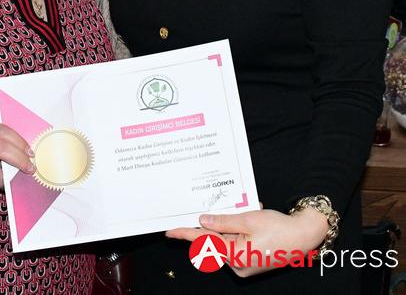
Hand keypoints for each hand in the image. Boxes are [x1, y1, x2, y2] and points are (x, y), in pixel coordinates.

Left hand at [167, 207, 327, 276]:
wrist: (304, 236)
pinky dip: (240, 231)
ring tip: (251, 212)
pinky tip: (253, 218)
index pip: (203, 242)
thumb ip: (223, 220)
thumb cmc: (278, 227)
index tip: (170, 231)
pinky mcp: (251, 261)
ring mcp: (245, 265)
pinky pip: (237, 244)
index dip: (186, 234)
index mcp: (235, 255)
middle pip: (216, 240)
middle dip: (218, 223)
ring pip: (227, 240)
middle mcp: (238, 265)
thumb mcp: (248, 218)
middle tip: (229, 209)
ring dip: (232, 225)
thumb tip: (202, 220)